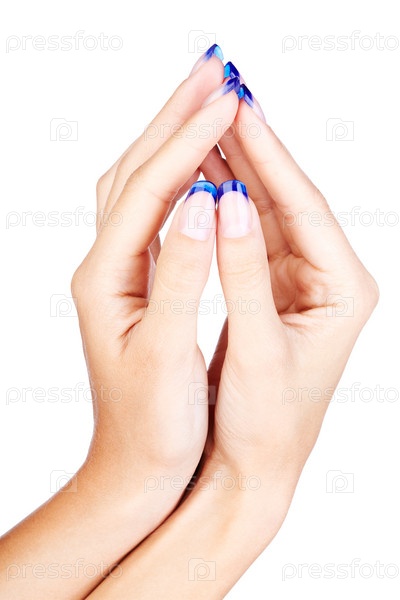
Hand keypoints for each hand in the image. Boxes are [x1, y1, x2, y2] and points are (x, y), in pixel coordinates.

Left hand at [0, 51, 240, 599]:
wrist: (135, 465)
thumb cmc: (152, 425)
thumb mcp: (165, 354)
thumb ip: (179, 275)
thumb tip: (200, 202)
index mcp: (106, 279)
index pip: (149, 188)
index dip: (190, 142)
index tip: (229, 101)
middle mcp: (103, 265)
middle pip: (135, 169)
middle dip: (174, 116)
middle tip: (214, 70)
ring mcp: (117, 270)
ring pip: (140, 183)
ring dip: (173, 135)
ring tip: (209, 97)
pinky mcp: (136, 280)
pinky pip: (152, 210)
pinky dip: (176, 173)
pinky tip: (200, 159)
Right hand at [201, 95, 377, 483]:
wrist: (254, 464)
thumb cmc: (268, 423)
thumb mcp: (260, 349)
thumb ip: (244, 276)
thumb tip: (229, 204)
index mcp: (344, 291)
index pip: (306, 209)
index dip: (272, 158)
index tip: (240, 110)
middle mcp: (328, 279)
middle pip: (290, 200)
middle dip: (257, 150)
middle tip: (225, 97)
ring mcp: (299, 281)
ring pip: (267, 212)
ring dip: (239, 170)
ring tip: (209, 124)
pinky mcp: (272, 289)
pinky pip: (250, 234)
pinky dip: (228, 205)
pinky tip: (207, 176)